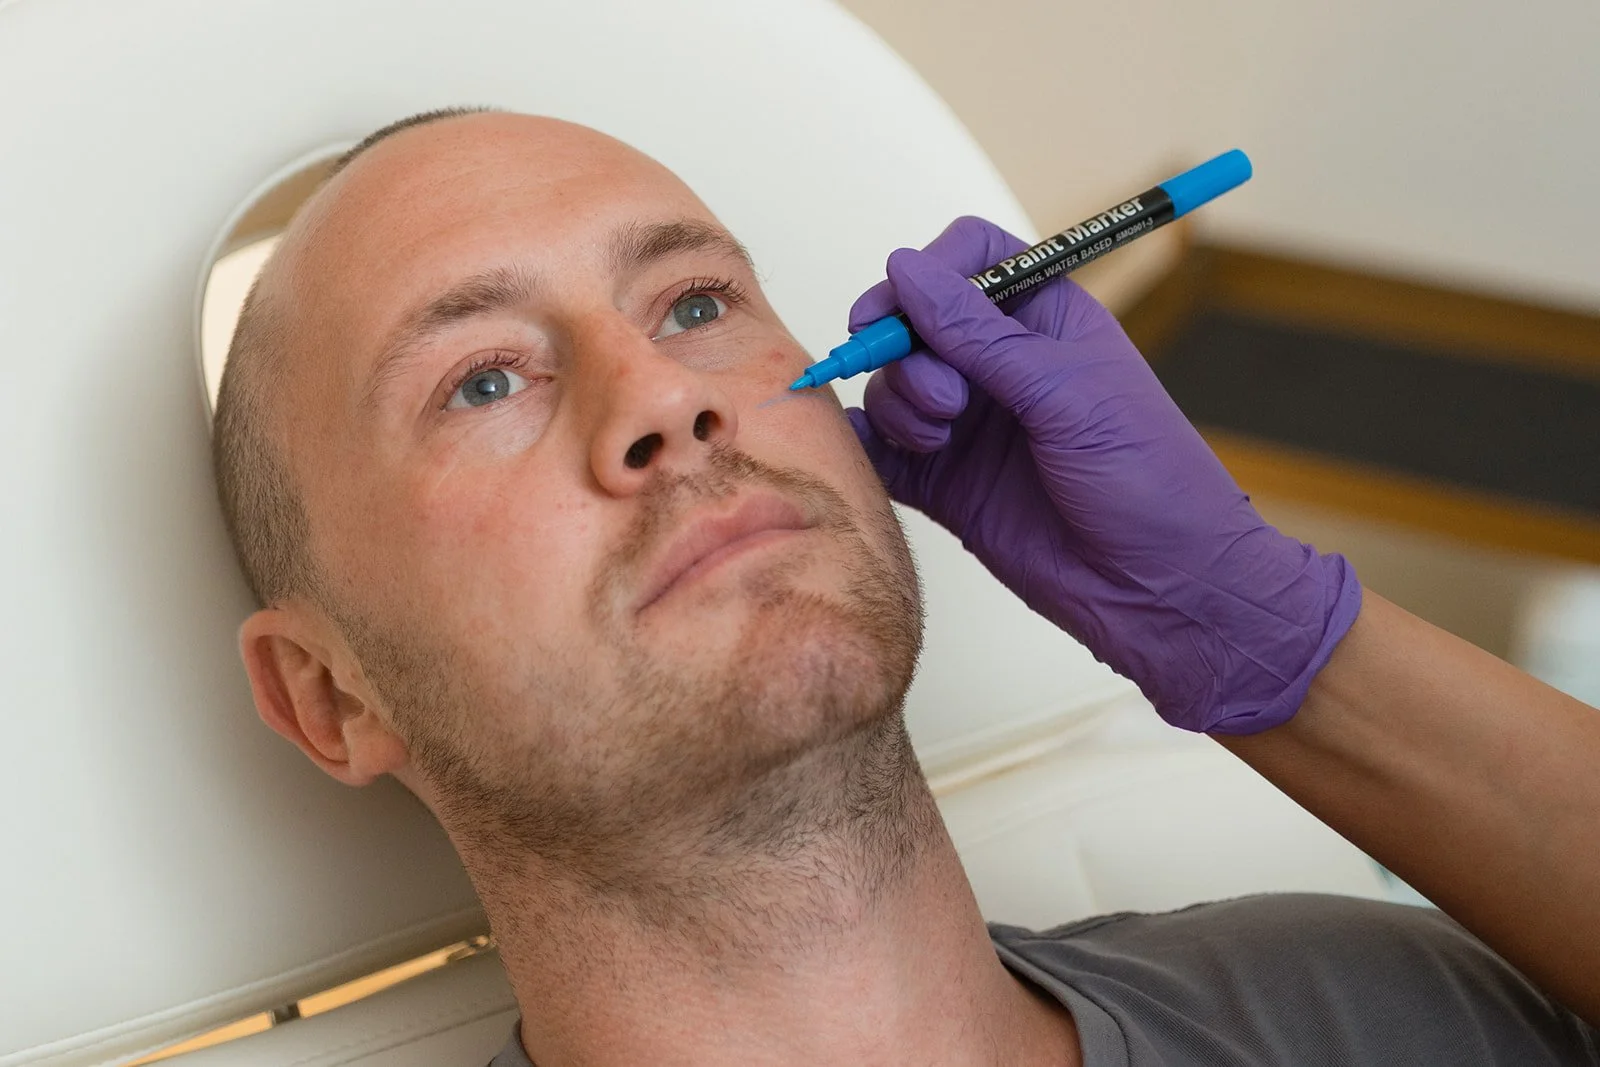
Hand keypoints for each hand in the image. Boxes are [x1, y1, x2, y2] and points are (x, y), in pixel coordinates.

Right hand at [846, 216, 1361, 733]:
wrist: (1164, 590)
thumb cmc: (1150, 480)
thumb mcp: (1064, 391)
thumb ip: (977, 333)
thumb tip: (906, 267)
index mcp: (1045, 319)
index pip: (967, 258)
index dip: (925, 274)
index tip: (899, 311)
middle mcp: (1001, 364)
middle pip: (914, 320)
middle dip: (907, 350)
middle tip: (944, 400)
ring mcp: (970, 424)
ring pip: (892, 385)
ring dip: (899, 405)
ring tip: (942, 440)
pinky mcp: (946, 484)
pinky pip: (881, 450)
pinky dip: (867, 449)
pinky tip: (883, 458)